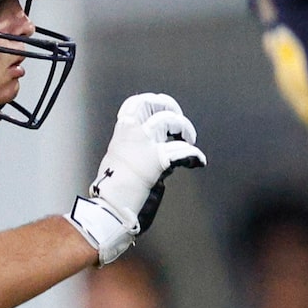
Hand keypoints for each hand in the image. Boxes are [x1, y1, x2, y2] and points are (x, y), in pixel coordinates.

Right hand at [66, 92, 206, 263]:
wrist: (109, 206)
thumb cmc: (111, 191)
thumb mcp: (117, 162)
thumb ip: (135, 152)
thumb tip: (157, 152)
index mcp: (120, 134)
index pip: (133, 104)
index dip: (150, 101)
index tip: (159, 106)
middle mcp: (132, 134)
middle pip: (153, 103)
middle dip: (170, 106)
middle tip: (178, 120)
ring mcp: (144, 145)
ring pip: (169, 120)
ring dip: (184, 127)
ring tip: (190, 138)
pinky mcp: (157, 160)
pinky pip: (182, 151)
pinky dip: (194, 155)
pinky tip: (197, 161)